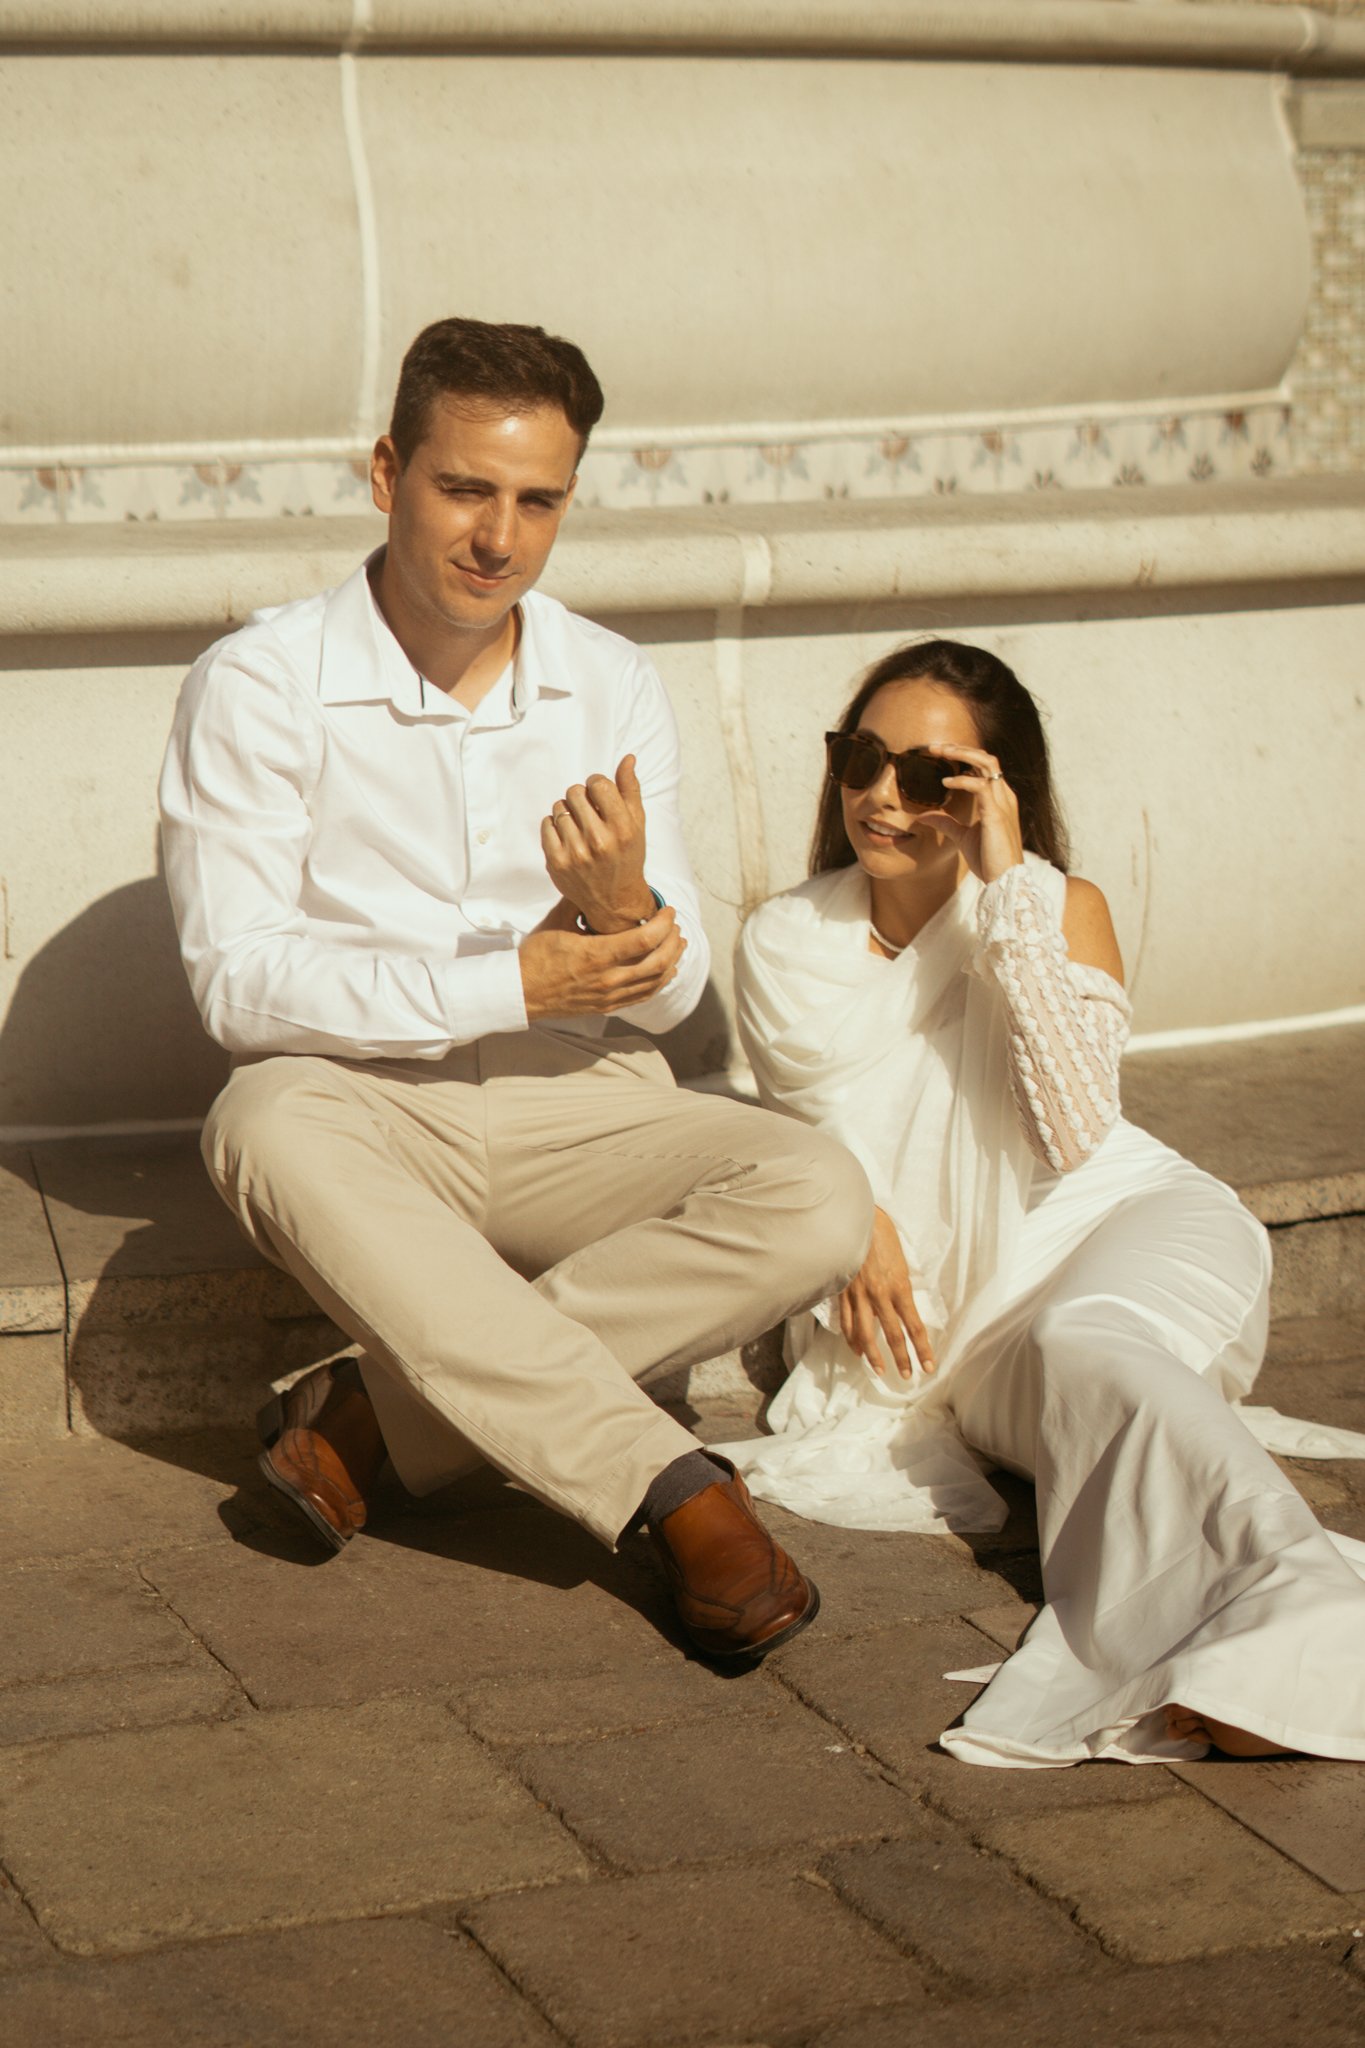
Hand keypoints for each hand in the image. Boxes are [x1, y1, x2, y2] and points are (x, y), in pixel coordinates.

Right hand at [519, 905, 683, 1019]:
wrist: (521, 992)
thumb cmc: (535, 957)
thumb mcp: (556, 922)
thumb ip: (580, 902)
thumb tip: (597, 884)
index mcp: (596, 954)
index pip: (645, 939)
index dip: (663, 923)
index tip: (668, 911)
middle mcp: (608, 978)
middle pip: (658, 961)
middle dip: (672, 940)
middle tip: (674, 925)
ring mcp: (610, 995)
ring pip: (655, 980)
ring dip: (672, 960)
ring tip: (678, 944)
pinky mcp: (608, 1006)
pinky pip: (644, 995)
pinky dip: (661, 982)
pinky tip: (668, 971)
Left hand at [541, 755, 653, 934]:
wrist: (613, 900)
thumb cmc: (627, 856)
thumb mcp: (637, 824)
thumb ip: (630, 790)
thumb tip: (628, 758)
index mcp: (622, 828)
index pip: (598, 784)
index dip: (596, 784)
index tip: (599, 795)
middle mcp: (599, 841)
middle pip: (574, 792)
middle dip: (580, 797)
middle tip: (588, 811)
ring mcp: (575, 853)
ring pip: (559, 807)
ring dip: (567, 811)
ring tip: (579, 826)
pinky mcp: (556, 862)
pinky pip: (546, 824)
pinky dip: (554, 826)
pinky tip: (567, 836)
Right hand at [838, 1207, 934, 1379]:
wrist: (855, 1218)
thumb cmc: (883, 1235)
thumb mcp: (902, 1262)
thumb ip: (901, 1287)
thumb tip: (902, 1308)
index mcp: (899, 1286)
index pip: (915, 1325)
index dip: (923, 1348)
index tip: (929, 1366)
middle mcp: (880, 1294)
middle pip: (892, 1334)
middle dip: (901, 1358)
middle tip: (907, 1377)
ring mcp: (859, 1294)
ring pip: (866, 1333)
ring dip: (874, 1355)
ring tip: (878, 1370)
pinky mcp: (843, 1291)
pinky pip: (847, 1321)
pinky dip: (852, 1338)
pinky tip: (856, 1349)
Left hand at [918, 743, 1024, 883]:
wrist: (1005, 881)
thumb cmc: (990, 860)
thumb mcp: (963, 837)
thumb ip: (947, 823)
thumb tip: (925, 816)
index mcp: (999, 799)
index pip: (984, 766)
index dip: (963, 756)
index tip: (939, 753)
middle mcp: (1004, 796)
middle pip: (986, 758)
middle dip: (960, 748)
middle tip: (935, 747)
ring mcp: (1003, 803)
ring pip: (988, 763)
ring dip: (962, 754)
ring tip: (940, 752)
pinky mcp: (997, 814)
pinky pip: (981, 786)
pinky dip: (963, 780)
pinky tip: (945, 783)